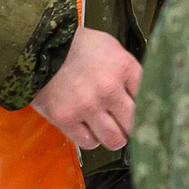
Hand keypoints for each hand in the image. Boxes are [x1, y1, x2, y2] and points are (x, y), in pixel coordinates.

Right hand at [30, 28, 140, 151]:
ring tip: (108, 128)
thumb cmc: (78, 46)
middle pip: (134, 124)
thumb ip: (128, 72)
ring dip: (113, 137)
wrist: (38, 45)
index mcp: (123, 67)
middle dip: (131, 127)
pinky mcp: (66, 118)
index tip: (145, 114)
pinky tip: (87, 127)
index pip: (149, 99)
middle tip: (125, 124)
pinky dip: (90, 138)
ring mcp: (86, 105)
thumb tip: (144, 96)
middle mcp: (108, 88)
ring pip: (114, 139)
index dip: (148, 109)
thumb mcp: (111, 48)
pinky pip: (89, 142)